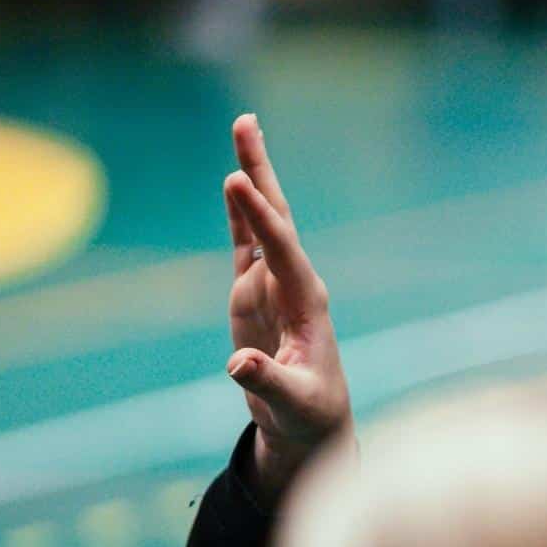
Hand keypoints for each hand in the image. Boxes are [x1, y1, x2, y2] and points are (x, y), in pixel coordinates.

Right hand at [222, 114, 351, 499]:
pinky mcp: (257, 293)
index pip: (282, 250)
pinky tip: (235, 180)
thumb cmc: (306, 413)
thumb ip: (267, 382)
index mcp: (306, 302)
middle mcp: (293, 283)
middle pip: (277, 217)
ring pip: (262, 222)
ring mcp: (274, 284)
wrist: (312, 423)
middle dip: (261, 173)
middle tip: (246, 123)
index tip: (239, 182)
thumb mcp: (290, 403)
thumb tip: (239, 366)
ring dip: (253, 177)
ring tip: (244, 128)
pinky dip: (240, 212)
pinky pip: (247, 243)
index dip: (261, 218)